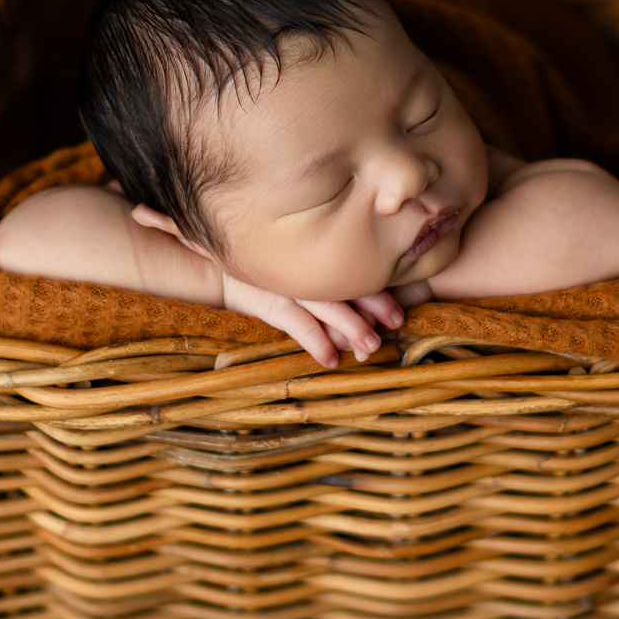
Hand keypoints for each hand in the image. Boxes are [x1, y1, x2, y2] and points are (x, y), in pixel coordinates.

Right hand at [219, 275, 403, 368]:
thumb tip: (366, 314)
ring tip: (371, 348)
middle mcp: (307, 271)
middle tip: (396, 323)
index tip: (397, 313)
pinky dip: (316, 343)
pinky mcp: (270, 303)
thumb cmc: (269, 273)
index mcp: (318, 259)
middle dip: (374, 306)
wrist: (221, 271)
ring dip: (352, 327)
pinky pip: (298, 324)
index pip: (354, 273)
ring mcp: (289, 286)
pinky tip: (331, 360)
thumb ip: (326, 280)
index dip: (379, 292)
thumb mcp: (297, 270)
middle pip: (347, 286)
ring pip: (328, 305)